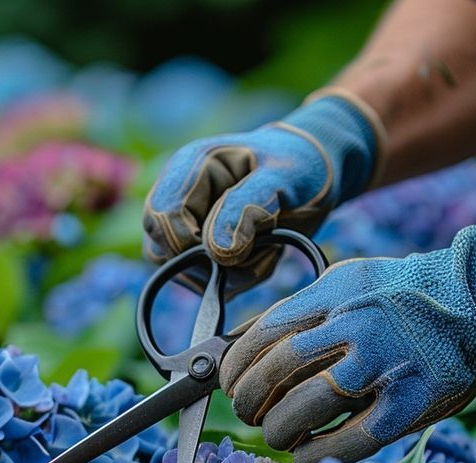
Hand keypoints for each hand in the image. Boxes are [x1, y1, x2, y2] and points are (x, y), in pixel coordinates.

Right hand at [143, 91, 383, 289]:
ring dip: (229, 274)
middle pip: (162, 250)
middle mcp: (179, 197)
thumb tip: (218, 251)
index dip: (192, 243)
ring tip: (267, 248)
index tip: (239, 247)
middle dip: (213, 263)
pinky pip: (203, 282)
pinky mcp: (199, 250)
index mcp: (190, 167)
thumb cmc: (299, 166)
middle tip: (262, 247)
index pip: (161, 217)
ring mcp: (185, 225)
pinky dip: (237, 280)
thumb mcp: (282, 178)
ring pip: (181, 272)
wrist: (313, 174)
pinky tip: (262, 256)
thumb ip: (247, 208)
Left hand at [219, 213, 475, 462]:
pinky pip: (348, 441)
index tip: (228, 382)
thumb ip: (307, 311)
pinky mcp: (409, 404)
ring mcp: (383, 365)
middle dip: (248, 400)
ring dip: (278, 429)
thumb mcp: (350, 282)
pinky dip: (315, 454)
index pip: (264, 333)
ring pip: (304, 407)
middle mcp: (354, 325)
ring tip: (276, 435)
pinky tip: (303, 456)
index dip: (236, 366)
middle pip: (275, 371)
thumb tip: (247, 348)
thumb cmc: (405, 297)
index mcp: (334, 294)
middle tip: (248, 413)